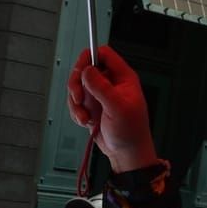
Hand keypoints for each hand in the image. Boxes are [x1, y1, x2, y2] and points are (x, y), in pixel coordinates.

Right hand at [67, 46, 157, 172]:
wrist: (126, 153)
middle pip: (85, 69)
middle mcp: (110, 83)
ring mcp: (100, 94)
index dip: (89, 58)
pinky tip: (86, 122)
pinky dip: (76, 112)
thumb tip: (87, 71)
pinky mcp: (92, 106)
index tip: (80, 72)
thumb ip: (101, 87)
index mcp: (122, 77)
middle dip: (77, 84)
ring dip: (76, 103)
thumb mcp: (117, 108)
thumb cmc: (131, 132)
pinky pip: (76, 101)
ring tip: (85, 118)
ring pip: (77, 86)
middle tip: (78, 98)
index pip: (103, 54)